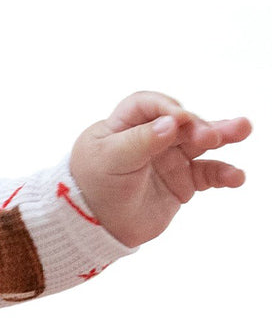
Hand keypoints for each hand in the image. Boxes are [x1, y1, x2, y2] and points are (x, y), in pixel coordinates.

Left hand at [68, 91, 252, 247]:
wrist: (94, 228)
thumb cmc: (91, 187)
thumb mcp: (109, 160)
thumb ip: (140, 141)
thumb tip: (171, 123)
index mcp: (124, 125)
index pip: (148, 105)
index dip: (165, 108)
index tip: (179, 120)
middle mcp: (150, 138)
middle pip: (181, 122)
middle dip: (198, 125)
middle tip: (209, 136)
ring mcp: (168, 159)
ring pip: (200, 143)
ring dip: (222, 135)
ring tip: (243, 129)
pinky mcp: (182, 182)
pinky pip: (208, 173)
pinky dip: (224, 174)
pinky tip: (236, 177)